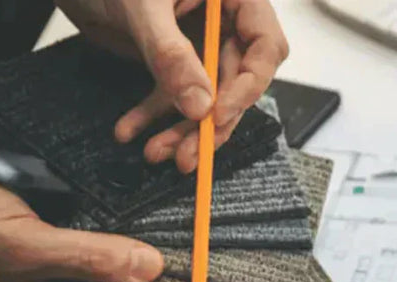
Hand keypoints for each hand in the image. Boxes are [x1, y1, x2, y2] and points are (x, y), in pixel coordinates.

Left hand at [57, 0, 288, 173]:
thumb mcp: (143, 8)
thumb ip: (171, 55)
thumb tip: (199, 105)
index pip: (265, 46)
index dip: (249, 85)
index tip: (219, 114)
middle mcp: (224, 19)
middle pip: (236, 80)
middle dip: (209, 121)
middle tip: (189, 153)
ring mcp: (201, 40)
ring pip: (207, 95)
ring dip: (181, 128)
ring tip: (156, 151)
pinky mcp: (175, 57)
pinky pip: (174, 92)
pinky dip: (152, 114)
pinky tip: (131, 129)